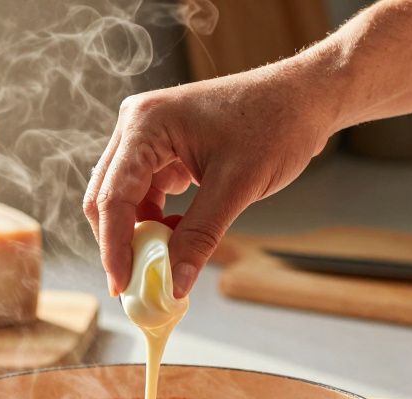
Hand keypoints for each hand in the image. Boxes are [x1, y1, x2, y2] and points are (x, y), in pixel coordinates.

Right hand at [83, 59, 334, 296]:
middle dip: (120, 243)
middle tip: (136, 286)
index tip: (123, 287)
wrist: (304, 98)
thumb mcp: (237, 187)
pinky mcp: (163, 149)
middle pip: (107, 197)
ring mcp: (148, 136)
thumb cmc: (276, 125)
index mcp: (146, 124)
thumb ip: (199, 237)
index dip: (113, 246)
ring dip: (140, 234)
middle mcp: (137, 125)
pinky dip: (156, 221)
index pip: (112, 196)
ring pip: (124, 199)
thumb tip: (174, 285)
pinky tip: (178, 237)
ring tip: (163, 264)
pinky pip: (145, 193)